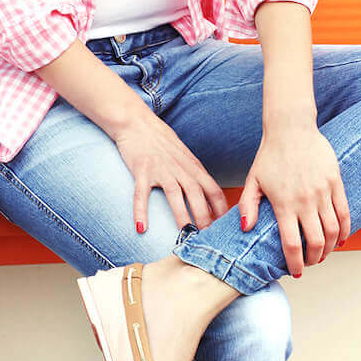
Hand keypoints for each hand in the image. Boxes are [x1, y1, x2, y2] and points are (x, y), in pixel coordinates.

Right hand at [111, 108, 229, 233]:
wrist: (136, 122)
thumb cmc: (160, 140)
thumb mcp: (184, 155)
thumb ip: (194, 173)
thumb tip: (205, 196)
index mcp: (193, 165)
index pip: (213, 189)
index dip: (220, 210)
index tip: (223, 227)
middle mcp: (180, 168)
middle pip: (197, 194)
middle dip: (204, 217)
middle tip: (207, 238)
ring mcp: (161, 169)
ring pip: (174, 195)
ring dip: (181, 216)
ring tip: (184, 235)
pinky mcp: (141, 170)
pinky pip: (141, 193)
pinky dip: (141, 211)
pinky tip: (141, 227)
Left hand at [239, 122, 350, 277]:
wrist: (291, 128)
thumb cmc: (269, 156)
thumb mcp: (253, 181)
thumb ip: (248, 206)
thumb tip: (246, 230)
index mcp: (283, 204)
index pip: (292, 244)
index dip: (295, 263)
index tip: (296, 272)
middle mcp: (305, 201)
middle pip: (316, 242)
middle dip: (314, 259)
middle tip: (310, 263)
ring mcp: (323, 192)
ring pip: (333, 231)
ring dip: (330, 248)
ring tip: (323, 254)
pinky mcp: (335, 183)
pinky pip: (344, 213)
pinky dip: (345, 231)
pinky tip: (340, 240)